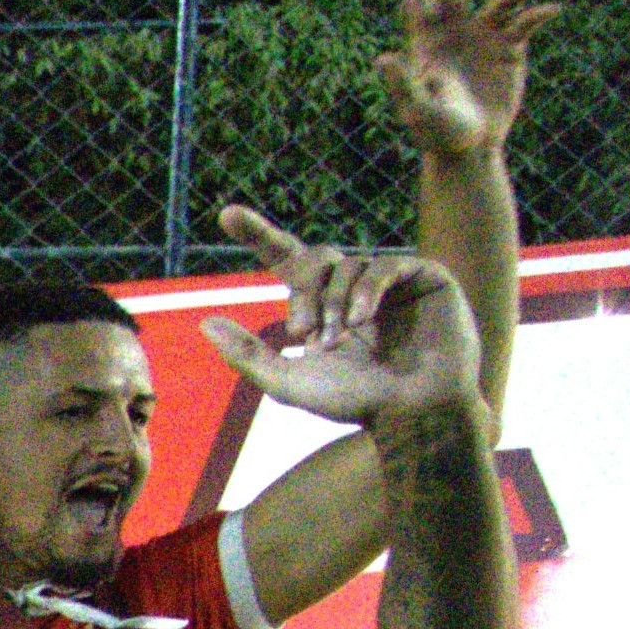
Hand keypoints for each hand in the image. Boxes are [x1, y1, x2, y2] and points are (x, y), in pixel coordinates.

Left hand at [199, 204, 478, 428]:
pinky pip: (385, 265)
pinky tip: (361, 318)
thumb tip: (205, 323)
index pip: (286, 259)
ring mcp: (389, 280)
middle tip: (299, 330)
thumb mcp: (288, 382)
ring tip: (338, 338)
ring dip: (334, 302)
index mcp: (320, 304)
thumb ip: (247, 354)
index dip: (258, 234)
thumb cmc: (356, 401)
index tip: (226, 214)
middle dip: (302, 290)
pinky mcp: (424, 277)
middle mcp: (352, 286)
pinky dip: (366, 289)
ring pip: (348, 265)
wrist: (413, 414)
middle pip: (313, 258)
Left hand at [377, 0, 559, 166]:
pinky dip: (537, 15)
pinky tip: (551, 10)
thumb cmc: (436, 132)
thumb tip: (384, 58)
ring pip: (501, 0)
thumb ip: (402, 83)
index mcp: (428, 41)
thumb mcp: (418, 108)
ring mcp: (484, 37)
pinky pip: (526, 24)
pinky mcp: (510, 50)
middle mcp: (456, 31)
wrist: (469, 148)